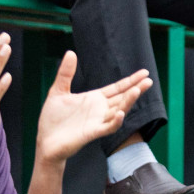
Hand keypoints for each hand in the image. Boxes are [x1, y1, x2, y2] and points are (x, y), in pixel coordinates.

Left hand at [35, 52, 149, 165]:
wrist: (45, 142)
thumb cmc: (52, 119)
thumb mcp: (58, 91)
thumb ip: (66, 73)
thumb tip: (70, 52)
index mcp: (94, 99)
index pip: (117, 88)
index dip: (130, 81)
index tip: (144, 73)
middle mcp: (100, 110)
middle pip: (122, 98)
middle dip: (136, 89)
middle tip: (149, 81)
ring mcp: (98, 121)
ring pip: (118, 111)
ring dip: (128, 102)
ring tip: (136, 91)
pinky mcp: (92, 133)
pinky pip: (108, 128)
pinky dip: (116, 121)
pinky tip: (120, 113)